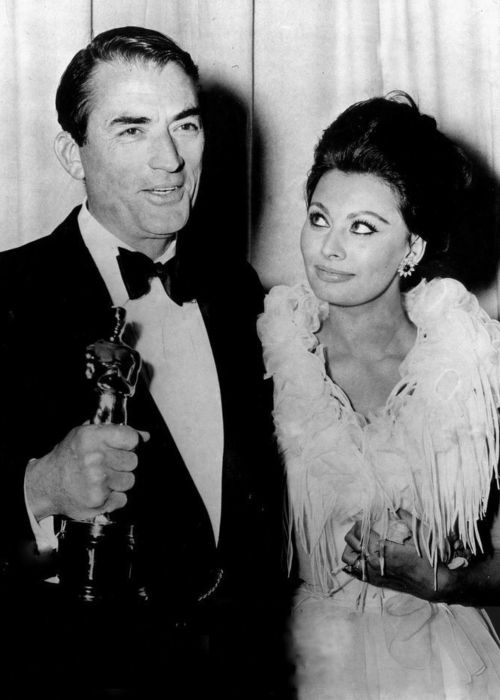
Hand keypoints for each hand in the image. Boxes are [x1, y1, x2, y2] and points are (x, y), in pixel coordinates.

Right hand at [25, 423, 149, 520]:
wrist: (45, 485)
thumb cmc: (68, 457)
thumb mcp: (85, 435)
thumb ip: (116, 432)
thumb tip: (145, 436)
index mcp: (91, 437)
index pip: (131, 438)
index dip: (130, 443)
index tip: (123, 447)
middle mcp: (94, 458)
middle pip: (133, 461)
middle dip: (123, 464)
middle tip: (107, 465)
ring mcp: (97, 481)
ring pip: (129, 480)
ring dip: (118, 482)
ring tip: (101, 479)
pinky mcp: (98, 500)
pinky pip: (122, 498)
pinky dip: (114, 498)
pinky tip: (99, 491)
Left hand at [341, 510, 452, 601]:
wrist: (432, 584)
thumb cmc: (427, 559)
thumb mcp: (420, 534)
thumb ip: (406, 518)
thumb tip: (396, 507)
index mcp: (383, 548)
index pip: (361, 531)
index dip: (362, 522)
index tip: (367, 518)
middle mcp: (373, 561)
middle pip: (351, 542)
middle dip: (355, 531)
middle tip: (362, 527)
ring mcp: (372, 573)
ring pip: (348, 558)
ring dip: (350, 547)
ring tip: (359, 541)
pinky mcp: (374, 581)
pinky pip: (354, 572)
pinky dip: (353, 562)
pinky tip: (360, 556)